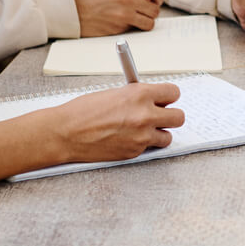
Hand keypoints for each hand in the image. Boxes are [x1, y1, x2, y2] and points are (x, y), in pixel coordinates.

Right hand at [56, 82, 184, 161]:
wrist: (66, 133)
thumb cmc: (83, 112)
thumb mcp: (114, 93)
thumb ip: (136, 96)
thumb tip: (150, 99)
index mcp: (140, 94)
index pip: (173, 92)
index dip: (168, 96)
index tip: (165, 98)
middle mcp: (144, 115)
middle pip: (179, 117)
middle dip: (170, 115)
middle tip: (161, 114)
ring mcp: (141, 137)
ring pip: (167, 137)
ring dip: (158, 133)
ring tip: (143, 129)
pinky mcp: (134, 153)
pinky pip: (148, 148)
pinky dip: (141, 144)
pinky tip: (126, 138)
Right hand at [71, 0, 162, 36]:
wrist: (70, 8)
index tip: (154, 1)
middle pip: (155, 9)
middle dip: (152, 12)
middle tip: (144, 11)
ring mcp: (124, 14)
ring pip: (149, 23)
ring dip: (144, 22)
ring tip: (134, 19)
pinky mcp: (118, 28)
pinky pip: (134, 30)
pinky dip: (130, 28)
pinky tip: (118, 22)